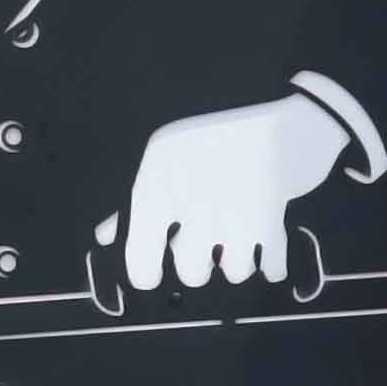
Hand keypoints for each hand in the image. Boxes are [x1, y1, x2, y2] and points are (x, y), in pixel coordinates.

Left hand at [105, 92, 356, 292]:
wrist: (281, 109)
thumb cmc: (216, 132)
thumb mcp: (165, 155)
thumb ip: (131, 202)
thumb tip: (105, 237)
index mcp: (159, 182)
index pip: (141, 252)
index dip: (145, 272)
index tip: (151, 276)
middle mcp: (194, 202)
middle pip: (192, 272)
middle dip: (198, 265)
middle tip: (205, 246)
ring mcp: (234, 214)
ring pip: (232, 272)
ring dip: (236, 262)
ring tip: (237, 240)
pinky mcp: (273, 219)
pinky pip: (270, 265)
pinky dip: (271, 263)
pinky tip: (267, 249)